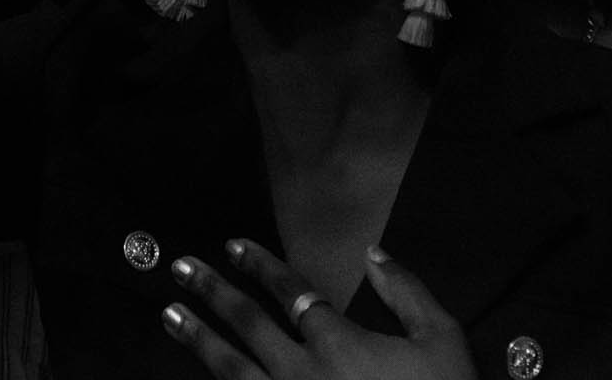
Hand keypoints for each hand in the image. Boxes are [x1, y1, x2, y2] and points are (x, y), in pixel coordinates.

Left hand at [162, 240, 476, 379]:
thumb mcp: (441, 339)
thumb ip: (406, 292)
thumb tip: (373, 252)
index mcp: (339, 343)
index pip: (289, 291)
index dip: (259, 264)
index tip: (232, 244)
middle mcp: (302, 374)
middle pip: (247, 324)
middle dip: (211, 291)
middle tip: (180, 268)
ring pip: (231, 370)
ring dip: (198, 339)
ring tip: (170, 316)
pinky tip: (201, 376)